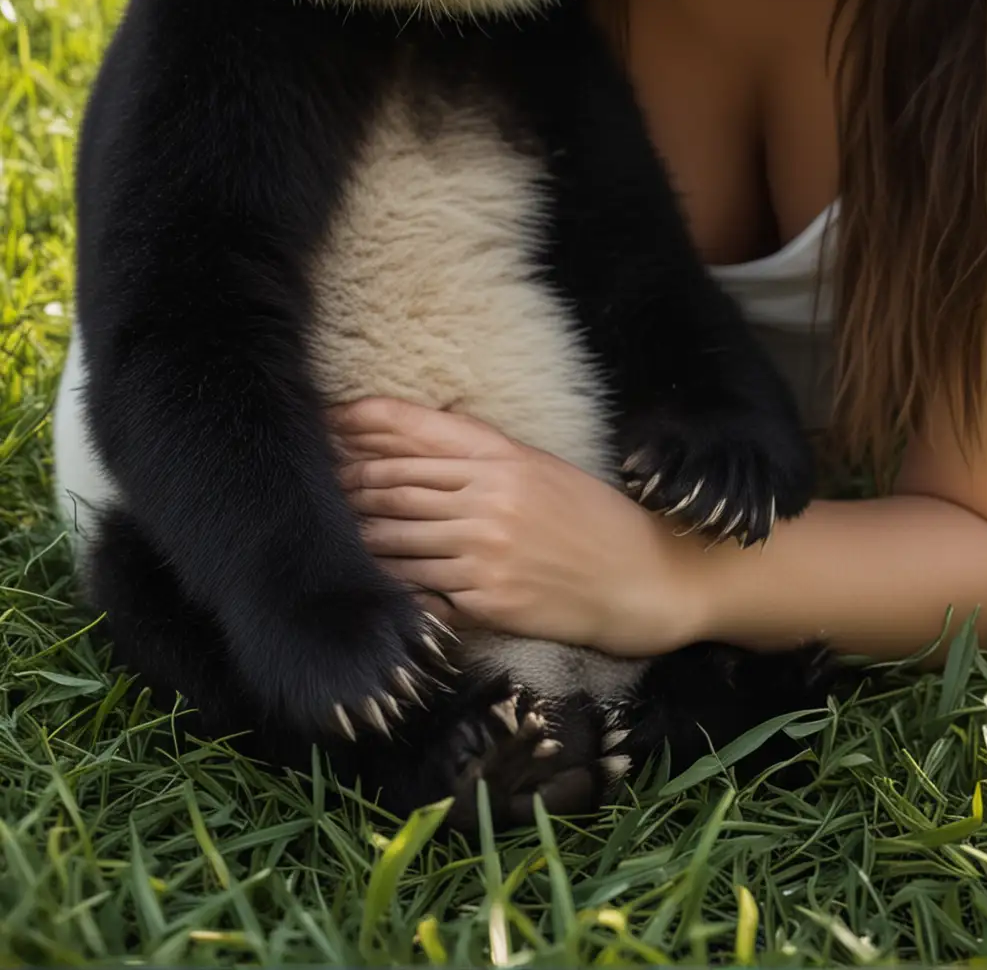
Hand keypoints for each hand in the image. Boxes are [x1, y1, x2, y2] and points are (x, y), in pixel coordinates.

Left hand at [327, 396, 711, 657]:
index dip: (362, 423)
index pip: (416, 430)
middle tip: (307, 477)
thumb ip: (486, 456)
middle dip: (344, 478)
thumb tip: (421, 443)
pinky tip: (359, 578)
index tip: (326, 419)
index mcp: (506, 454)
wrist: (649, 578)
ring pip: (393, 534)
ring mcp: (485, 547)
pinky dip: (383, 580)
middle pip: (393, 480)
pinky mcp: (486, 597)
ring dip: (352, 532)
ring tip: (320, 529)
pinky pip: (416, 585)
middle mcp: (491, 494)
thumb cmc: (597, 521)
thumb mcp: (545, 469)